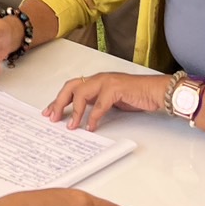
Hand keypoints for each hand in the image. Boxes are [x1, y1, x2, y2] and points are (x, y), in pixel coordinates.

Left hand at [44, 71, 169, 131]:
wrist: (156, 91)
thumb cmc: (136, 95)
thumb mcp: (111, 101)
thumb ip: (96, 104)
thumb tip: (81, 117)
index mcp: (95, 81)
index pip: (71, 88)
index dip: (58, 100)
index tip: (48, 112)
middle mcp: (98, 79)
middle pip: (71, 87)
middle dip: (59, 102)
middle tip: (53, 117)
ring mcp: (107, 82)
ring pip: (82, 93)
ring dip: (74, 111)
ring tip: (71, 125)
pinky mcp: (116, 89)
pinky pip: (100, 104)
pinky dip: (94, 116)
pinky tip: (91, 126)